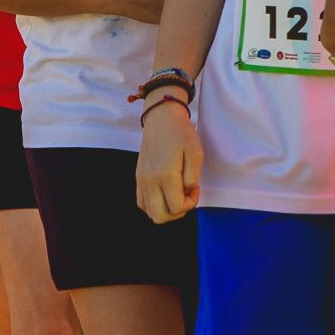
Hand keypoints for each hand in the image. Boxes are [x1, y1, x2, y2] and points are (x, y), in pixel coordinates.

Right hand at [136, 99, 201, 222]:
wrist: (161, 118)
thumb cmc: (181, 133)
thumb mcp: (196, 153)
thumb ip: (192, 177)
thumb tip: (186, 192)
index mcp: (165, 175)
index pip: (176, 207)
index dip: (190, 203)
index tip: (195, 187)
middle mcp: (150, 181)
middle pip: (160, 217)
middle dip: (177, 212)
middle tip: (185, 195)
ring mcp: (141, 180)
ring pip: (150, 213)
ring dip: (166, 209)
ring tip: (175, 193)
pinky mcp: (138, 178)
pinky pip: (142, 203)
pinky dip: (154, 205)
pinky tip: (165, 192)